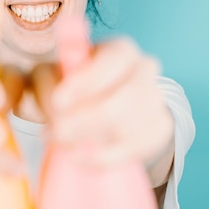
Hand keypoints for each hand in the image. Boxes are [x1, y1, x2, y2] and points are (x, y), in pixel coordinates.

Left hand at [47, 37, 174, 169]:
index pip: (114, 60)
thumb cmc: (72, 87)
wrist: (99, 110)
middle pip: (130, 95)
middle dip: (92, 118)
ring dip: (97, 140)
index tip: (59, 102)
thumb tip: (56, 107)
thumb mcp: (53, 77)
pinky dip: (108, 156)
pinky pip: (140, 146)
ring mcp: (156, 99)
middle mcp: (144, 70)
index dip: (88, 82)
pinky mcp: (159, 128)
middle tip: (60, 133)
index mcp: (120, 50)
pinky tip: (82, 158)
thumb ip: (48, 85)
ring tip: (66, 147)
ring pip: (134, 124)